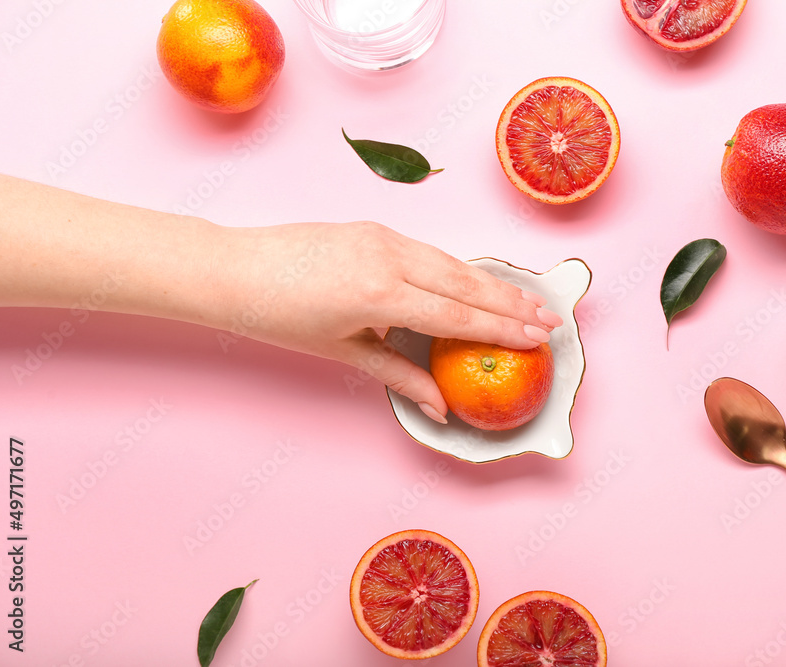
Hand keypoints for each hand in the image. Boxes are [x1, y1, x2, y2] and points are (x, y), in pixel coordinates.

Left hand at [220, 220, 563, 421]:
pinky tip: (479, 280)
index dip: (502, 328)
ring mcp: (383, 237)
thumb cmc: (279, 317)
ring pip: (452, 262)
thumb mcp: (342, 353)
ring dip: (492, 283)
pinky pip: (429, 250)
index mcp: (381, 296)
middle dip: (512, 303)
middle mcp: (390, 259)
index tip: (538, 337)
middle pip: (466, 284)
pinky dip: (460, 267)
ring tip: (527, 299)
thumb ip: (399, 375)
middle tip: (551, 317)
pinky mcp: (374, 226)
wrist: (234, 268)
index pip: (458, 315)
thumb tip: (441, 406)